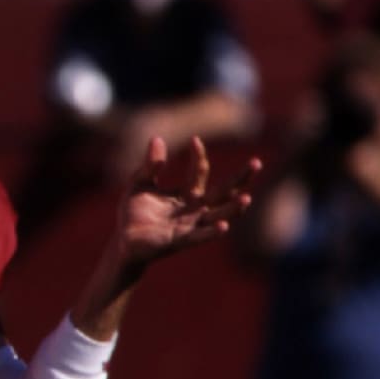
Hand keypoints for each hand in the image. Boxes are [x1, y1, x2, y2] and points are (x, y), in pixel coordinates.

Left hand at [115, 135, 261, 269]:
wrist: (122, 240)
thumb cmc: (133, 212)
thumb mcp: (139, 183)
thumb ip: (150, 165)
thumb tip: (157, 138)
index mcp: (186, 195)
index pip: (199, 173)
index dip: (199, 156)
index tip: (194, 140)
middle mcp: (194, 210)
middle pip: (223, 193)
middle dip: (240, 179)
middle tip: (257, 162)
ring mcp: (190, 226)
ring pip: (219, 215)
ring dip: (233, 208)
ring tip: (247, 197)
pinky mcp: (180, 241)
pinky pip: (200, 237)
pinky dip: (212, 232)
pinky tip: (224, 225)